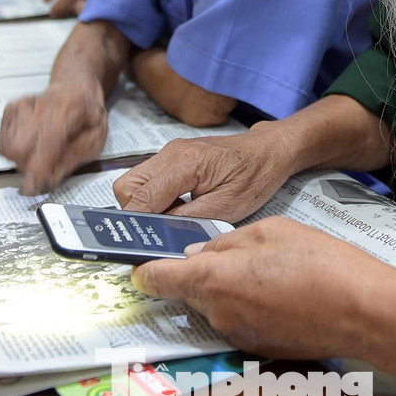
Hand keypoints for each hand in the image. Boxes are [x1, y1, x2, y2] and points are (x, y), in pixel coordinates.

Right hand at [0, 79, 107, 194]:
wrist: (75, 87)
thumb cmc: (87, 111)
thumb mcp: (96, 138)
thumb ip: (74, 158)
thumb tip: (51, 178)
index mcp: (68, 111)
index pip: (45, 144)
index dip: (37, 171)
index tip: (32, 187)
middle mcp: (41, 106)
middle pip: (18, 147)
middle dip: (27, 166)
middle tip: (43, 168)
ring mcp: (22, 106)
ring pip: (6, 145)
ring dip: (20, 159)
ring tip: (39, 154)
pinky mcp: (11, 109)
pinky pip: (2, 139)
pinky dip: (13, 148)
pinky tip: (31, 143)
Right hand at [114, 124, 294, 221]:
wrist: (268, 151)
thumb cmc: (254, 176)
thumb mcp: (225, 208)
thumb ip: (188, 222)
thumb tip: (158, 235)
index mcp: (184, 163)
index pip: (141, 197)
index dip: (137, 224)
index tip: (139, 244)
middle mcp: (170, 153)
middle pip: (126, 187)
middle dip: (136, 213)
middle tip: (161, 229)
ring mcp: (169, 153)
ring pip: (134, 183)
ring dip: (145, 205)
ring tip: (173, 217)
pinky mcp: (172, 157)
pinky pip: (148, 179)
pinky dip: (154, 197)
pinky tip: (178, 207)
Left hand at [131, 217, 394, 358]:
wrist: (363, 311)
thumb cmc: (322, 264)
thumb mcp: (271, 230)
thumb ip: (227, 242)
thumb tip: (202, 253)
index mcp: (213, 279)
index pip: (155, 279)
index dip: (146, 269)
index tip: (143, 262)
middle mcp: (218, 312)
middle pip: (186, 292)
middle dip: (197, 274)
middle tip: (229, 254)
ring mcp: (237, 334)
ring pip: (213, 306)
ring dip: (225, 289)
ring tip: (265, 271)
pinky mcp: (257, 347)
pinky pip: (237, 320)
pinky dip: (247, 306)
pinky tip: (277, 291)